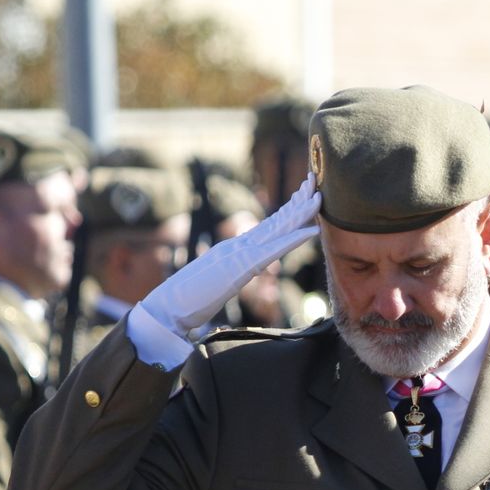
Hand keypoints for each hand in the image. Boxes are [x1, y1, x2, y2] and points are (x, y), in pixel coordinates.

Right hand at [138, 173, 320, 337]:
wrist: (169, 307)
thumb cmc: (189, 301)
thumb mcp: (217, 285)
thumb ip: (229, 275)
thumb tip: (235, 276)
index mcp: (235, 250)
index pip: (266, 228)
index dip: (286, 212)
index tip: (303, 197)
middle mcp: (239, 245)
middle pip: (274, 221)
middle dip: (297, 201)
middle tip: (315, 182)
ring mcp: (240, 253)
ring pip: (277, 229)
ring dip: (301, 212)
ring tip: (320, 197)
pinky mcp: (242, 266)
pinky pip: (275, 250)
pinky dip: (296, 239)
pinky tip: (314, 230)